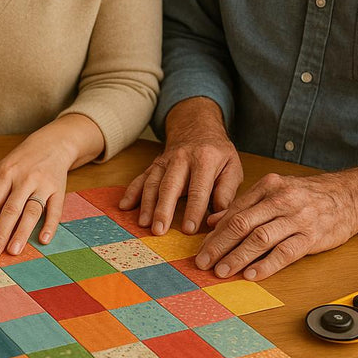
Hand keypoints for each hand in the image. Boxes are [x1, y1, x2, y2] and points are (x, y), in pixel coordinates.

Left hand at [0, 116, 102, 257]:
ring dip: (22, 232)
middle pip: (11, 209)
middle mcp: (24, 179)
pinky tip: (43, 240)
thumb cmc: (22, 161)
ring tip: (13, 250)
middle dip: (0, 232)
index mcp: (5, 174)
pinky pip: (55, 210)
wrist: (52, 144)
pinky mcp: (59, 190)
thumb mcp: (0, 171)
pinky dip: (50, 225)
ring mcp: (42, 185)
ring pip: (31, 211)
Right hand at [121, 97, 241, 234]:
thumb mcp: (233, 167)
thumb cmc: (218, 153)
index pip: (198, 189)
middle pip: (170, 186)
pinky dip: (131, 192)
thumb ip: (227, 192)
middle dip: (163, 209)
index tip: (189, 229)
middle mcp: (181, 159)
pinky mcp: (154, 165)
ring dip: (146, 204)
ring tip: (143, 224)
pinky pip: (141, 178)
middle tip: (159, 230)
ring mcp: (164, 161)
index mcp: (205, 159)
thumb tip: (217, 217)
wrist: (197, 127)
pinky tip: (124, 206)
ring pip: (152, 183)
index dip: (193, 210)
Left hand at [195, 171, 357, 279]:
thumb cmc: (307, 196)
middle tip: (204, 263)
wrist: (349, 197)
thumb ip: (243, 206)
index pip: (234, 212)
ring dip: (238, 257)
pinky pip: (285, 252)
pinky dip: (267, 265)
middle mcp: (282, 200)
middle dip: (219, 246)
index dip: (215, 233)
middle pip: (242, 225)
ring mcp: (298, 218)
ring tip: (223, 271)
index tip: (201, 250)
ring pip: (260, 239)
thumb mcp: (274, 191)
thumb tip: (213, 222)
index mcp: (268, 186)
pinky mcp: (312, 236)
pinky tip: (252, 274)